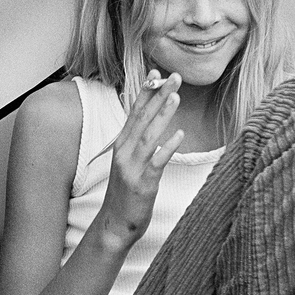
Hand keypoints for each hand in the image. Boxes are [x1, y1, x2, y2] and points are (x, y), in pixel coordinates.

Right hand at [97, 70, 183, 247]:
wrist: (115, 222)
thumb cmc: (125, 191)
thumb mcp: (128, 161)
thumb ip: (138, 140)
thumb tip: (153, 119)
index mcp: (121, 144)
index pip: (134, 112)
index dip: (145, 91)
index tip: (156, 72)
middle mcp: (124, 152)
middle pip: (142, 118)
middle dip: (158, 95)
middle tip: (174, 77)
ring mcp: (132, 167)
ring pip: (148, 136)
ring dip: (162, 115)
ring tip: (175, 97)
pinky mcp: (142, 184)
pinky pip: (156, 162)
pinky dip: (167, 147)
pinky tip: (179, 135)